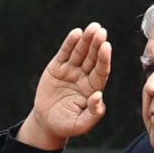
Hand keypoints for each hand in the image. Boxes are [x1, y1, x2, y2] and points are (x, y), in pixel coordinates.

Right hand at [21, 25, 110, 148]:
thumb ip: (93, 113)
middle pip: (92, 58)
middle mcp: (84, 77)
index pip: (101, 71)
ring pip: (80, 52)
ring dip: (86, 40)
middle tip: (101, 31)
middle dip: (96, 44)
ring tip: (92, 27)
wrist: (46, 122)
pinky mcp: (57, 67)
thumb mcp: (81, 124)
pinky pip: (65, 53)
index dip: (104, 59)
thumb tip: (99, 95)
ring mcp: (71, 70)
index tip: (107, 46)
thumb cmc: (66, 124)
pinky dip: (70, 43)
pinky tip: (76, 33)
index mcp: (92, 89)